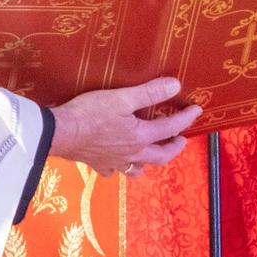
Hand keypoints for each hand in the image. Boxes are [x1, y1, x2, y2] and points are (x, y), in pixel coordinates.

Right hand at [49, 77, 199, 177]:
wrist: (59, 133)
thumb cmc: (90, 114)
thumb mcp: (122, 98)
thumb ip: (149, 92)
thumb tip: (175, 86)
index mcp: (140, 137)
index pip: (170, 127)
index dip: (186, 118)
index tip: (197, 110)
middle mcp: (132, 153)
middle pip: (161, 156)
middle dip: (174, 147)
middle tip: (181, 139)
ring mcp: (114, 162)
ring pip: (138, 168)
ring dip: (149, 162)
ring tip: (152, 154)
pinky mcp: (97, 164)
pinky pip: (113, 171)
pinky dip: (120, 167)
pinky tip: (117, 162)